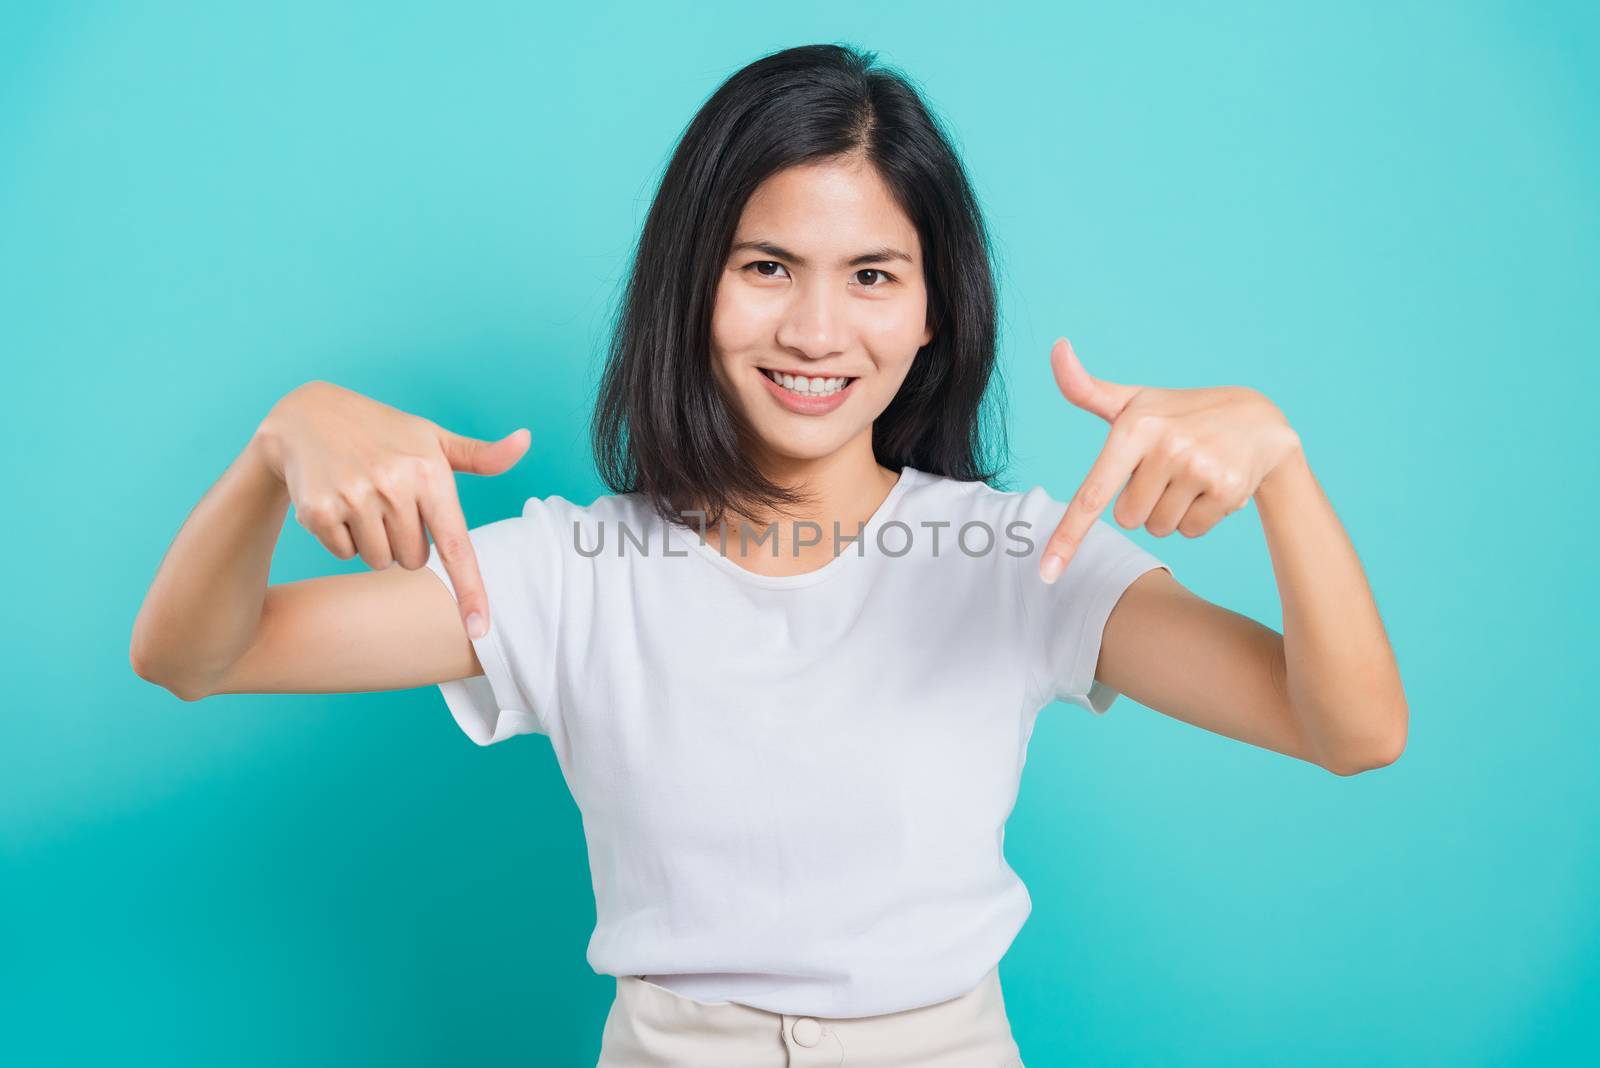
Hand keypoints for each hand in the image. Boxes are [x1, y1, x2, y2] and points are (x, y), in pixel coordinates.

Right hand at [253, 381, 529, 637]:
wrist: (309, 415)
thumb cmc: (385, 433)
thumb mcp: (432, 439)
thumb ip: (481, 456)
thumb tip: (526, 441)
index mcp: (429, 473)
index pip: (456, 545)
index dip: (471, 591)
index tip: (480, 629)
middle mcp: (393, 485)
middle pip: (413, 561)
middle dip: (405, 542)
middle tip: (391, 503)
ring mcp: (353, 497)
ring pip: (380, 561)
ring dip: (376, 542)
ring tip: (365, 500)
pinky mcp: (318, 510)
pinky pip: (345, 554)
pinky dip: (344, 538)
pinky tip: (339, 501)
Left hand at [1038, 338, 1300, 582]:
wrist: (1257, 420)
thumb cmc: (1179, 414)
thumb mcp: (1133, 401)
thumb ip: (1085, 388)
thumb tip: (1055, 347)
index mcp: (1134, 427)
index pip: (1092, 494)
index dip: (1068, 536)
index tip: (1047, 572)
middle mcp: (1166, 447)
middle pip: (1128, 519)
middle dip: (1142, 503)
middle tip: (1166, 471)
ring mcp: (1199, 468)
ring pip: (1159, 528)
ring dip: (1170, 512)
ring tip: (1190, 476)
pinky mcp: (1227, 490)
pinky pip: (1191, 531)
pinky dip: (1198, 518)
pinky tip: (1211, 486)